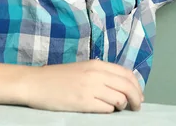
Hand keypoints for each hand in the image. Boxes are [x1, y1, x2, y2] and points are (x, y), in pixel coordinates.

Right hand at [23, 60, 143, 112]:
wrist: (36, 83)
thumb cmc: (59, 77)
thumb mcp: (83, 69)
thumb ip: (102, 74)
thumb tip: (121, 86)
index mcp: (97, 64)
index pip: (127, 74)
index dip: (137, 86)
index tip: (139, 95)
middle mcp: (96, 74)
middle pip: (127, 87)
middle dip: (136, 99)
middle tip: (136, 107)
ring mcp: (90, 88)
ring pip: (119, 99)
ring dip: (121, 105)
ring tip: (116, 108)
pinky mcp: (83, 102)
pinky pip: (106, 109)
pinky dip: (109, 111)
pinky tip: (103, 110)